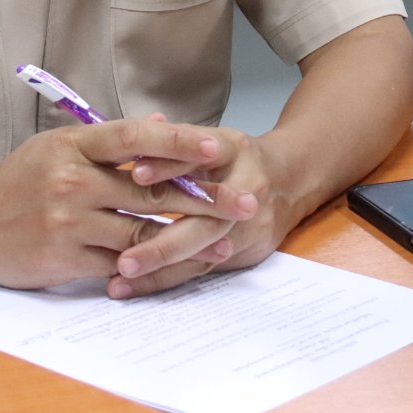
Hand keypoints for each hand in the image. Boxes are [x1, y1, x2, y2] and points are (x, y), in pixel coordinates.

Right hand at [0, 116, 257, 290]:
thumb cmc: (18, 182)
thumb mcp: (57, 147)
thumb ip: (110, 141)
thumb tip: (162, 123)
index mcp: (72, 146)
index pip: (134, 138)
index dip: (179, 143)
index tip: (218, 149)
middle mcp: (71, 180)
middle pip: (151, 191)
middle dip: (205, 198)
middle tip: (245, 202)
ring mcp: (69, 221)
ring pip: (142, 232)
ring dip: (188, 239)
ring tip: (225, 242)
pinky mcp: (65, 259)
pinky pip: (119, 263)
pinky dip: (152, 266)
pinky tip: (179, 267)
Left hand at [108, 122, 294, 298]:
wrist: (290, 180)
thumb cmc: (235, 158)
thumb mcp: (211, 138)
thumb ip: (177, 137)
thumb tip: (146, 125)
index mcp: (233, 149)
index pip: (200, 157)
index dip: (169, 166)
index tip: (136, 175)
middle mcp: (247, 189)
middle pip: (207, 223)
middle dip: (164, 244)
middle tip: (125, 260)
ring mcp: (251, 226)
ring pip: (204, 254)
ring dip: (161, 270)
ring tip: (121, 280)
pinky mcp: (247, 252)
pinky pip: (204, 269)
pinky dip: (168, 278)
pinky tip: (135, 287)